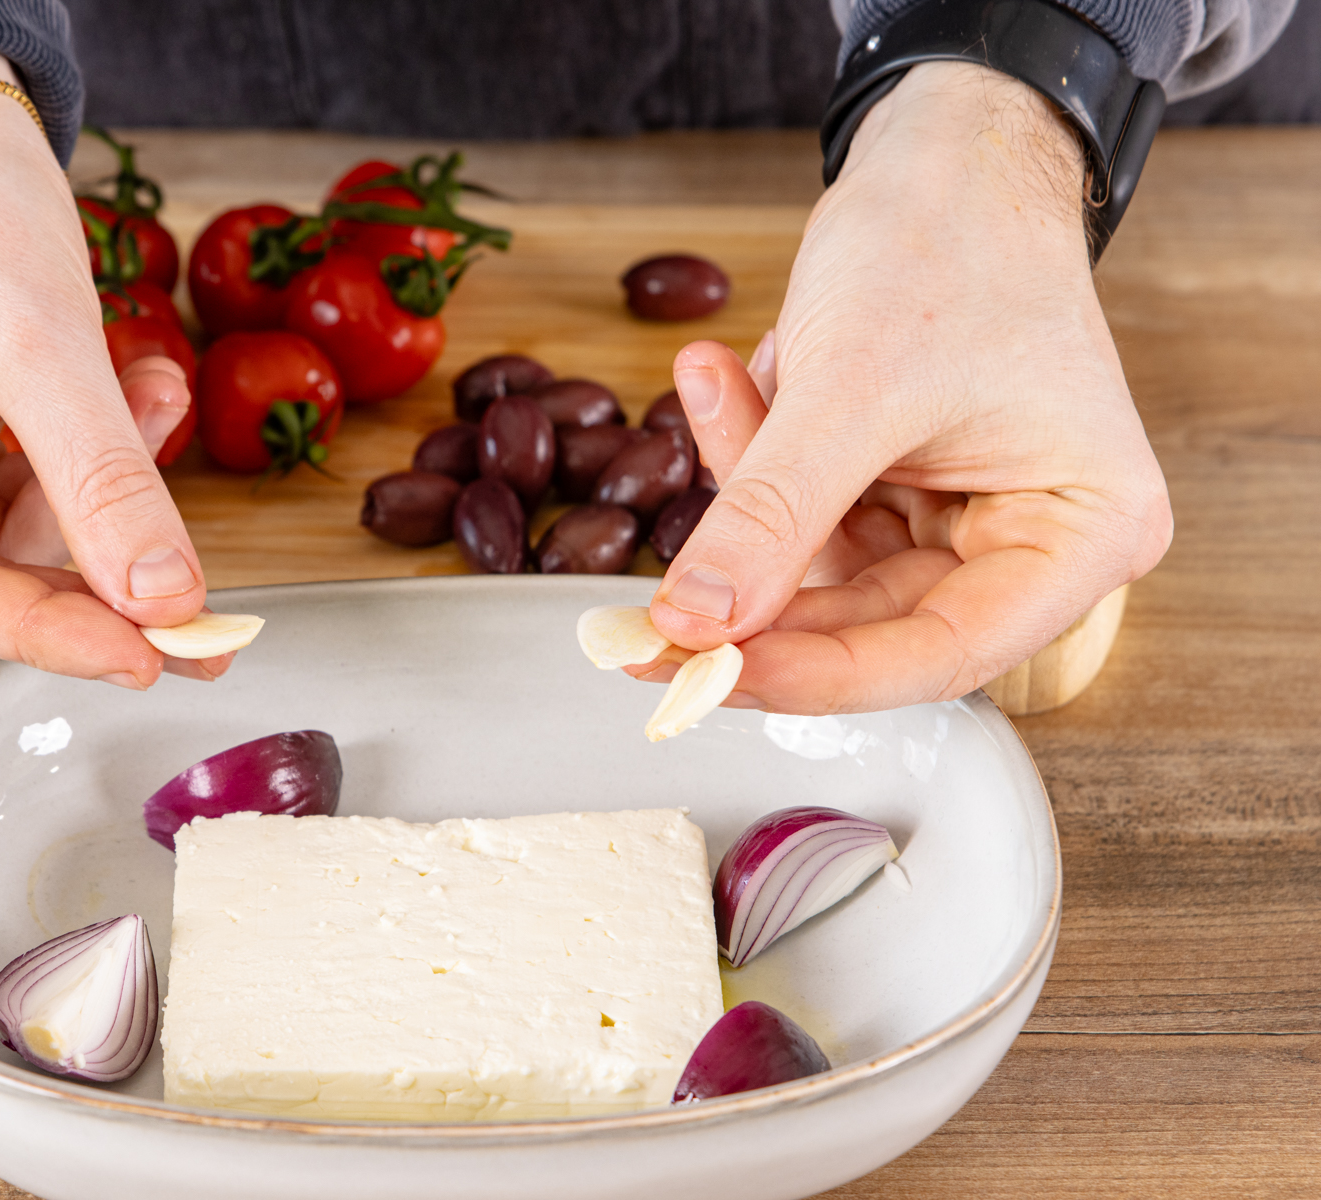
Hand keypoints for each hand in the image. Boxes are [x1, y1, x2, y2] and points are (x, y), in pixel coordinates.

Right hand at [0, 49, 229, 687]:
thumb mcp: (33, 340)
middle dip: (98, 578)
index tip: (152, 657)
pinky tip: (142, 388)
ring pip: (20, 544)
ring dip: (109, 493)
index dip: (49, 632)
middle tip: (201, 605)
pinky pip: (35, 492)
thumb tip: (164, 600)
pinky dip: (99, 457)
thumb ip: (100, 478)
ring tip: (159, 394)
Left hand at [641, 62, 1172, 712]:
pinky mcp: (897, 487)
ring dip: (745, 494)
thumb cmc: (953, 240)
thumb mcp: (856, 384)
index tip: (708, 674)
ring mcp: (960, 516)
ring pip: (820, 567)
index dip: (818, 677)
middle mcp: (1031, 541)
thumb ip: (775, 513)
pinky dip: (749, 452)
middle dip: (753, 601)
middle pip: (872, 627)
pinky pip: (801, 510)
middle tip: (647, 615)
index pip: (942, 653)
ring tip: (713, 387)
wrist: (946, 152)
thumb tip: (694, 623)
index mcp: (1083, 530)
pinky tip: (719, 376)